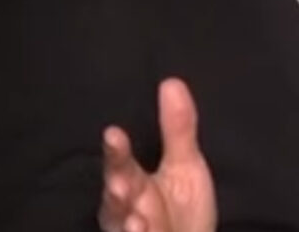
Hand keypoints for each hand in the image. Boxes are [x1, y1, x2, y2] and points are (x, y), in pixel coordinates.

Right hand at [99, 78, 216, 231]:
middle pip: (116, 197)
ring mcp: (131, 231)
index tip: (113, 133)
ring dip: (128, 222)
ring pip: (123, 225)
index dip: (117, 151)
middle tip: (119, 183)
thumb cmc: (181, 208)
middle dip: (117, 190)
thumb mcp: (185, 166)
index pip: (121, 163)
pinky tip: (142, 231)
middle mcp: (126, 209)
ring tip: (137, 218)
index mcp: (134, 183)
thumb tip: (172, 81)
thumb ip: (177, 129)